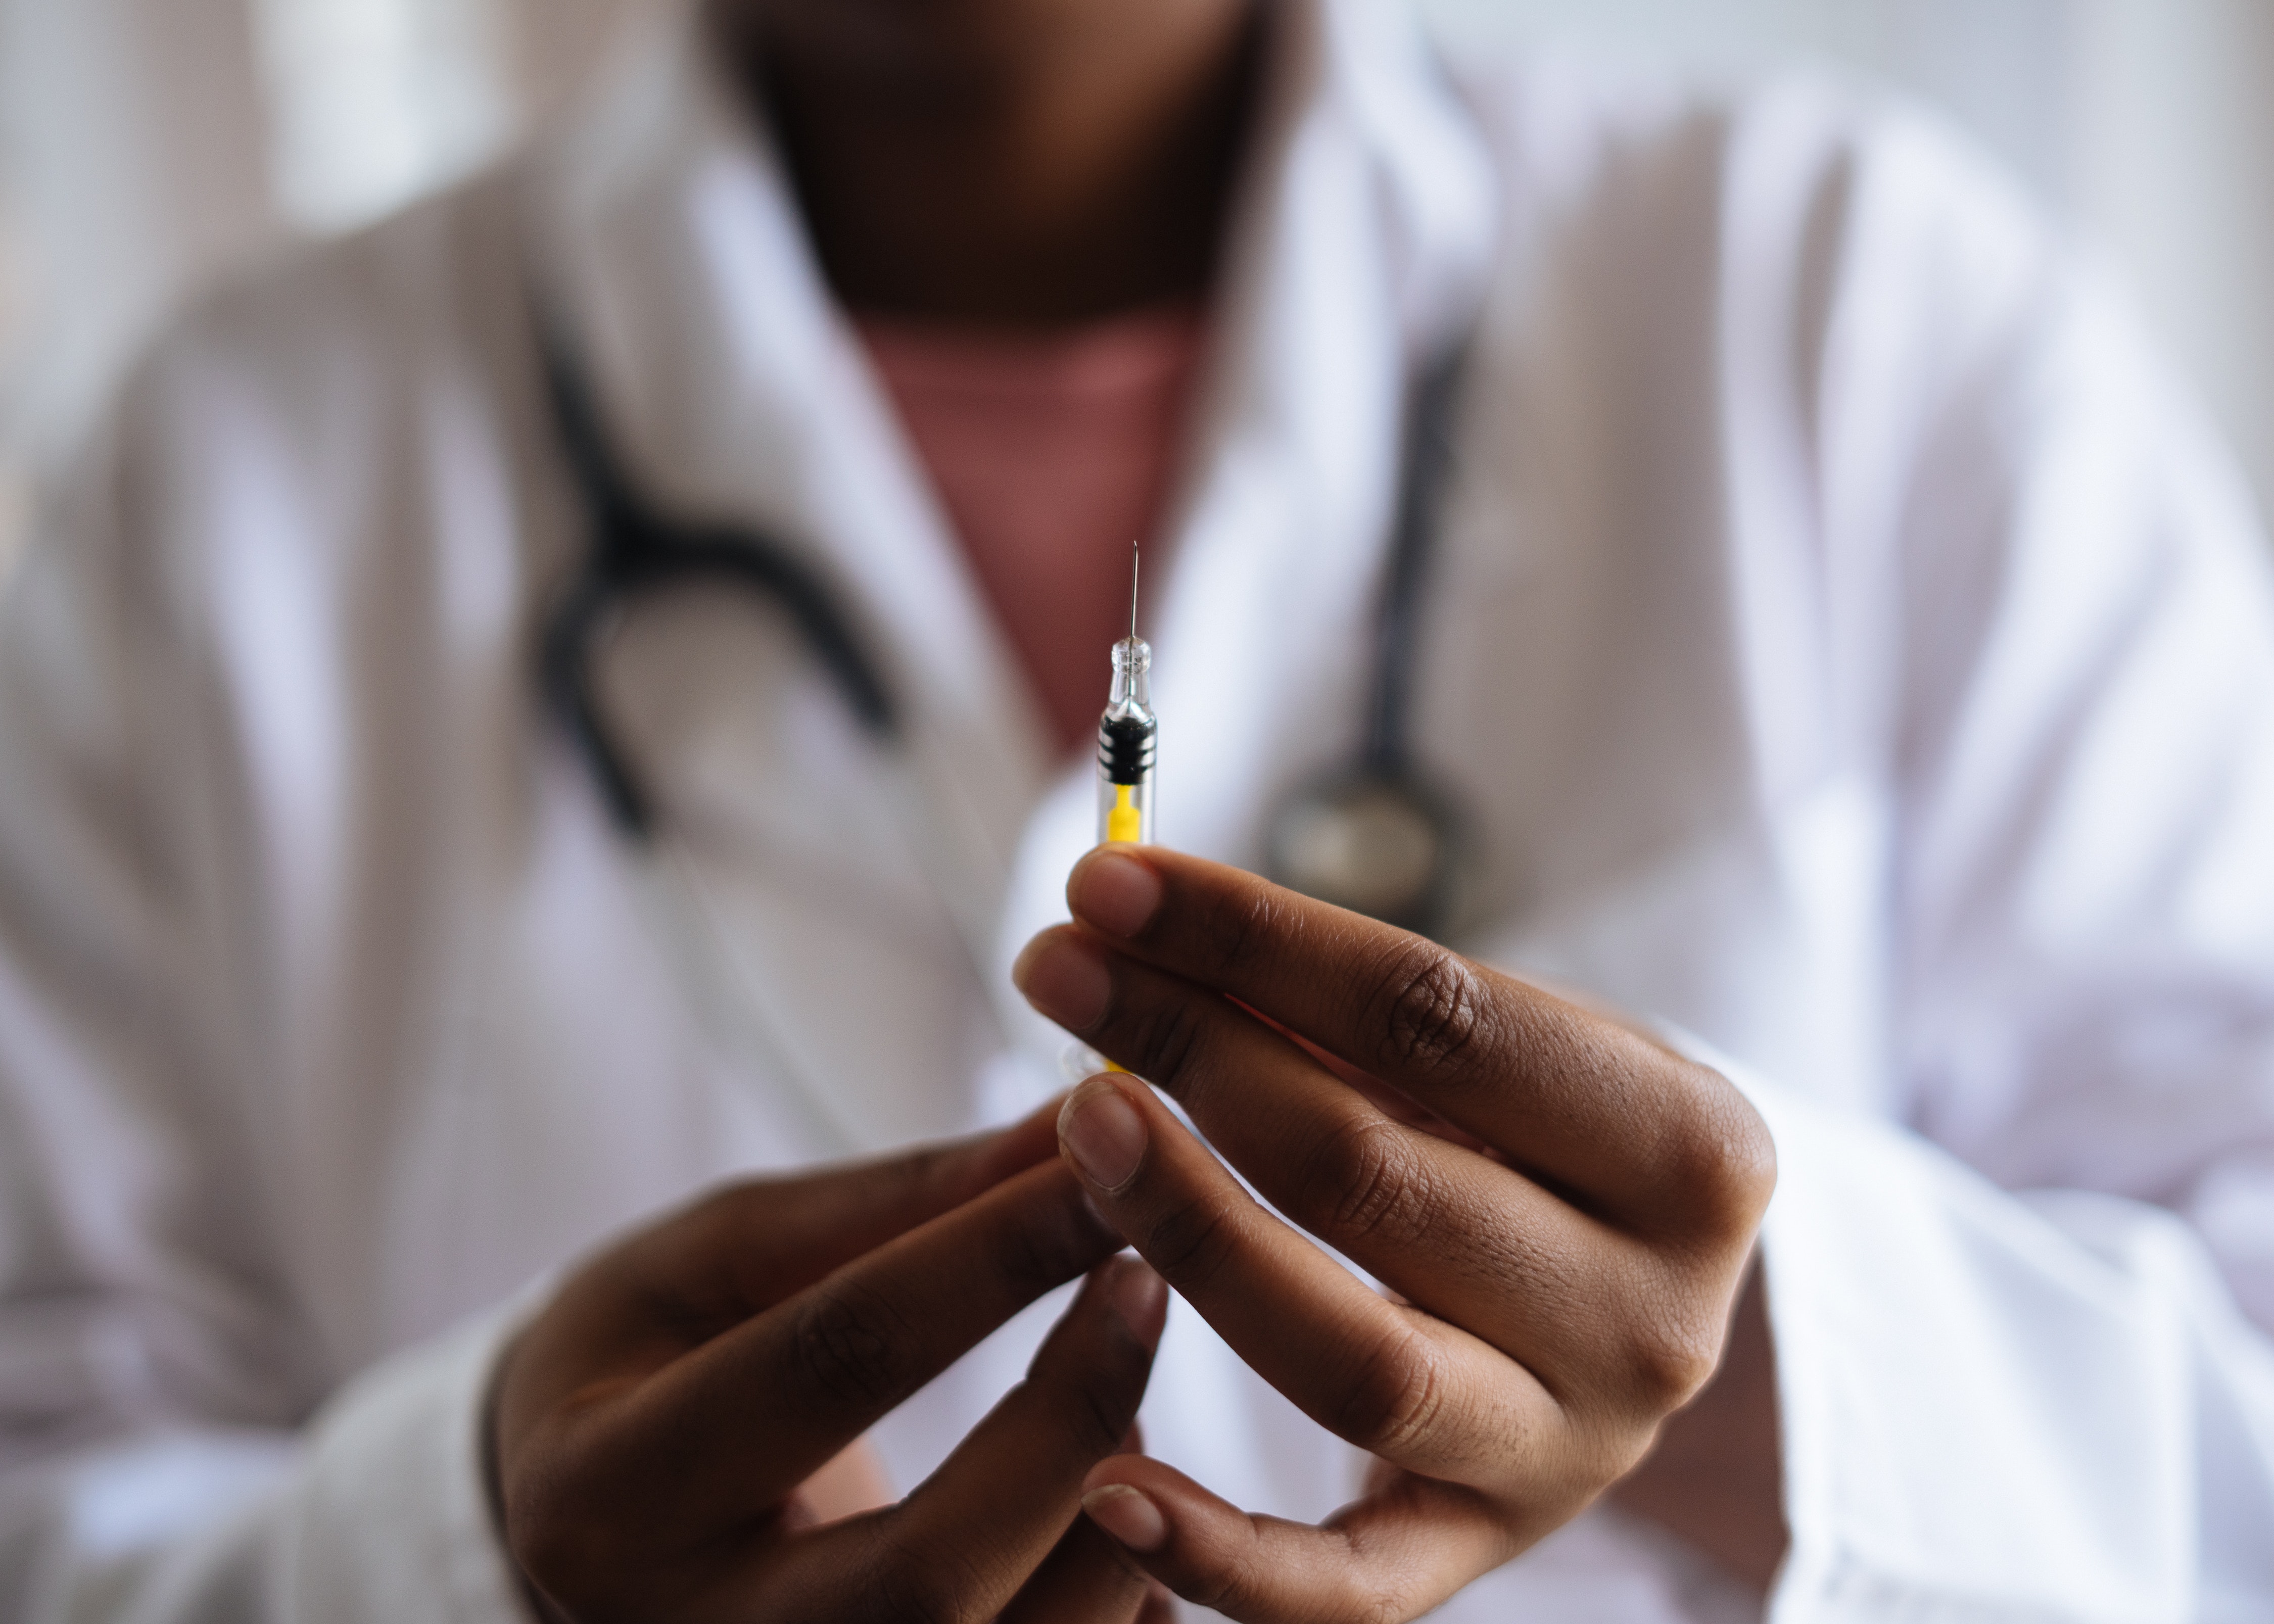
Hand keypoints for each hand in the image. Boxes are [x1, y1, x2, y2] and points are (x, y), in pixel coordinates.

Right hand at [490, 1101, 1174, 1622]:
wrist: (577, 1526)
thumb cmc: (644, 1360)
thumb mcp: (720, 1256)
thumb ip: (893, 1201)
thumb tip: (1071, 1125)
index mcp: (608, 1492)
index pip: (829, 1365)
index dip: (985, 1259)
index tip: (1101, 1173)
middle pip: (926, 1573)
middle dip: (1069, 1418)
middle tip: (1146, 1285)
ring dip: (1112, 1522)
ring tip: (1129, 1406)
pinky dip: (1118, 1604)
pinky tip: (1130, 1514)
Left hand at [1011, 849, 1776, 1620]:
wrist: (1644, 1306)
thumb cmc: (1553, 1141)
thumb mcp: (1518, 1050)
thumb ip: (1359, 1008)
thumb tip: (1148, 929)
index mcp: (1691, 1151)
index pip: (1436, 1016)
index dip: (1256, 940)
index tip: (1108, 881)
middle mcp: (1650, 1318)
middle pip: (1373, 1174)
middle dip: (1192, 1054)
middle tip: (1060, 974)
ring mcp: (1567, 1453)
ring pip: (1352, 1360)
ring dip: (1191, 1233)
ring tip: (1076, 1125)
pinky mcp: (1480, 1551)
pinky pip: (1347, 1588)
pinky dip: (1223, 1552)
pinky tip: (1107, 1485)